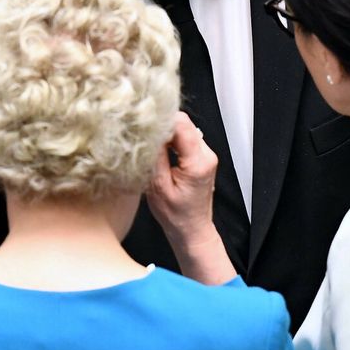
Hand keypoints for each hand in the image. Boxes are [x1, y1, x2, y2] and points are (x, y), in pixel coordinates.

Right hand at [147, 112, 235, 284]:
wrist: (191, 229)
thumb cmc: (176, 215)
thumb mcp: (157, 187)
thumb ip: (154, 156)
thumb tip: (147, 131)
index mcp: (198, 163)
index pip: (182, 125)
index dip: (160, 120)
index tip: (143, 125)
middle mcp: (207, 155)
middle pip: (183, 124)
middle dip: (161, 127)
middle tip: (143, 138)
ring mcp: (206, 154)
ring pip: (183, 129)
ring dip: (165, 135)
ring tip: (151, 148)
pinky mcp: (201, 156)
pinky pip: (184, 138)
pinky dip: (170, 141)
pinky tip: (160, 152)